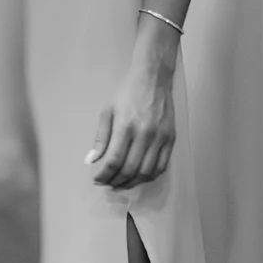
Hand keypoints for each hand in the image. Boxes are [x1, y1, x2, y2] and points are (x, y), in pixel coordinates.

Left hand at [86, 61, 176, 188]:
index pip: (114, 160)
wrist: (153, 79)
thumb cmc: (127, 93)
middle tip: (107, 184)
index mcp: (125, 126)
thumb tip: (91, 161)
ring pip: (147, 172)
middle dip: (116, 181)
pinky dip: (150, 176)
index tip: (97, 179)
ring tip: (121, 184)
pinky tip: (139, 177)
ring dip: (132, 183)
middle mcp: (145, 134)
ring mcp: (160, 138)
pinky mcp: (171, 139)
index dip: (104, 174)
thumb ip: (100, 138)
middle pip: (130, 169)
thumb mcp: (107, 111)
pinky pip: (162, 166)